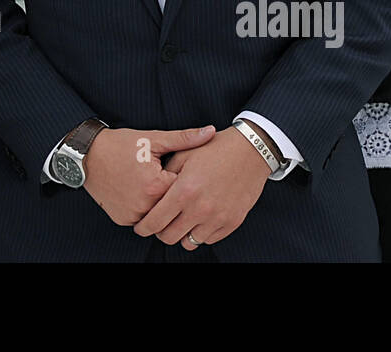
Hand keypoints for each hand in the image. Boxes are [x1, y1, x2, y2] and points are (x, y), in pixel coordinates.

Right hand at [83, 125, 214, 225]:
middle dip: (173, 193)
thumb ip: (184, 138)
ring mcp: (132, 215)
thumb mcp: (153, 139)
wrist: (87, 155)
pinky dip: (145, 209)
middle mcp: (144, 205)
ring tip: (152, 183)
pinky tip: (141, 192)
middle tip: (163, 176)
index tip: (180, 169)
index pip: (185, 190)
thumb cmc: (121, 144)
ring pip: (158, 215)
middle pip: (172, 205)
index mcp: (155, 185)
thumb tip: (211, 131)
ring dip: (160, 203)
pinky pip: (143, 218)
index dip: (185, 179)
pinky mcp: (122, 219)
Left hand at [132, 127, 269, 248]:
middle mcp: (200, 208)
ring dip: (182, 234)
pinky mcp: (232, 222)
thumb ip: (165, 175)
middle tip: (159, 225)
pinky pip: (209, 239)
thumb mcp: (184, 154)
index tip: (140, 227)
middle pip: (169, 237)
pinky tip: (199, 219)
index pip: (155, 221)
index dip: (143, 227)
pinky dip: (201, 233)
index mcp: (184, 191)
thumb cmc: (215, 149)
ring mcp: (218, 218)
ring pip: (189, 242)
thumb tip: (151, 193)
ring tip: (181, 221)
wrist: (250, 150)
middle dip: (160, 233)